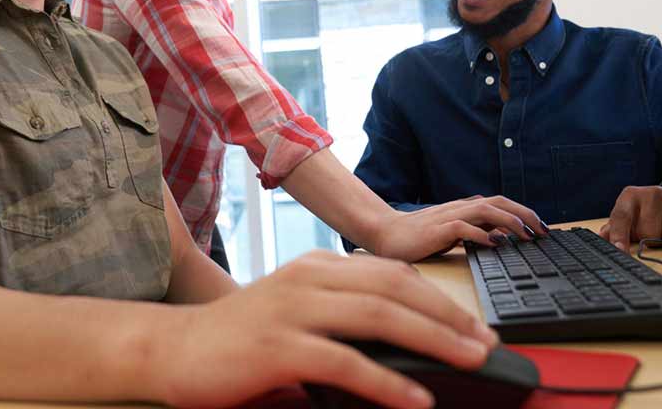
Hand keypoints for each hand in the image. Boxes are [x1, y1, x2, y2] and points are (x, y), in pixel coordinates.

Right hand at [157, 250, 496, 408]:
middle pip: (396, 289)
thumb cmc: (240, 337)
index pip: (393, 274)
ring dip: (433, 340)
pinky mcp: (279, 347)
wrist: (174, 349)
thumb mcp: (296, 312)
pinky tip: (415, 399)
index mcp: (318, 267)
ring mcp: (293, 309)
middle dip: (449, 316)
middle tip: (487, 342)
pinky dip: (387, 381)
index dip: (439, 298)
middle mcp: (310, 277)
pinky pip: (346, 363)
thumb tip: (403, 337)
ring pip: (379, 317)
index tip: (473, 324)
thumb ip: (341, 315)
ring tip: (471, 361)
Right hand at [372, 195, 547, 260]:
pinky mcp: (437, 230)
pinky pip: (463, 228)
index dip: (524, 212)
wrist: (385, 233)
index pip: (501, 203)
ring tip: (526, 234)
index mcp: (465, 208)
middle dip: (525, 214)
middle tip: (543, 231)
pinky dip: (482, 234)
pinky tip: (495, 244)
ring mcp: (449, 217)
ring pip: (485, 210)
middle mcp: (460, 208)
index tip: (542, 229)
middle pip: (499, 202)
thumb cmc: (419, 236)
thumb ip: (475, 231)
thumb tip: (502, 237)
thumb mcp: (453, 233)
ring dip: (509, 221)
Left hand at [599, 185, 661, 249]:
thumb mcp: (632, 215)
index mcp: (631, 196)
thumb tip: (602, 237)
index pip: (621, 217)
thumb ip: (616, 227)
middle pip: (650, 234)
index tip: (620, 251)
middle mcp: (652, 193)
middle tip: (658, 232)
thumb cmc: (652, 211)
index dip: (619, 236)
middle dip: (654, 241)